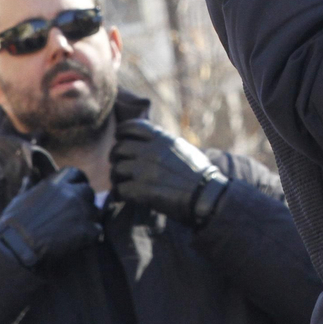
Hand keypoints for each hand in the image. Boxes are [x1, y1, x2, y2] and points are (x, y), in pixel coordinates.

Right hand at [0, 167, 100, 268]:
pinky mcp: (86, 230)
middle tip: (76, 214)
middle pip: (88, 191)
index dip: (77, 181)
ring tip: (75, 230)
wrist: (17, 247)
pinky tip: (80, 242)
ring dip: (88, 219)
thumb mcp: (19, 200)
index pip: (75, 173)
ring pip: (94, 211)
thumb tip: (29, 178)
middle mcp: (71, 193)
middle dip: (84, 201)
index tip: (76, 189)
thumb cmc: (13, 225)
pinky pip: (97, 230)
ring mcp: (80, 211)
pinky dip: (90, 236)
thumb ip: (29, 187)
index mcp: (55, 184)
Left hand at [109, 118, 228, 227]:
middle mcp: (151, 151)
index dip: (122, 131)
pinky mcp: (143, 191)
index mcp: (163, 139)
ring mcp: (146, 171)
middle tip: (118, 165)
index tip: (119, 137)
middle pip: (119, 148)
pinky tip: (124, 197)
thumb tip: (151, 142)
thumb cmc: (200, 174)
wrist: (207, 196)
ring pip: (117, 169)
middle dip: (115, 157)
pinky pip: (120, 190)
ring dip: (116, 177)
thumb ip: (164, 144)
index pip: (133, 126)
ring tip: (120, 183)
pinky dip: (120, 194)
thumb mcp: (183, 149)